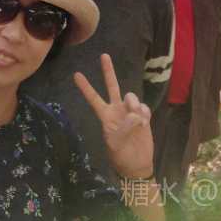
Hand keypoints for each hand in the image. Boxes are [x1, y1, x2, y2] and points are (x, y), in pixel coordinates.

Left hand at [74, 54, 153, 178]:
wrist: (137, 164)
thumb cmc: (121, 155)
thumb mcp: (116, 143)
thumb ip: (124, 127)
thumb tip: (134, 114)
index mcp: (105, 116)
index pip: (93, 99)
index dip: (85, 87)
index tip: (76, 74)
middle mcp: (116, 109)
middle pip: (112, 86)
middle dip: (108, 71)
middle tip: (103, 55)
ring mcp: (129, 111)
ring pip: (130, 96)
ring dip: (133, 103)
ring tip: (137, 118)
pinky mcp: (142, 115)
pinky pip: (143, 107)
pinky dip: (144, 113)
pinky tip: (144, 123)